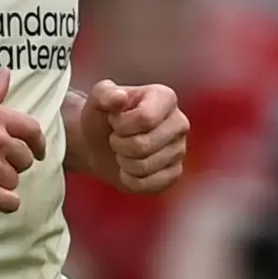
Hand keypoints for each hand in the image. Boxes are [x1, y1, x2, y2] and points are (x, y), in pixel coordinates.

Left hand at [78, 78, 189, 192]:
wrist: (101, 145)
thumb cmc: (102, 118)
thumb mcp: (97, 100)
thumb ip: (104, 94)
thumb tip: (119, 98)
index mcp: (165, 97)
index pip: (146, 118)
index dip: (121, 126)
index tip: (115, 121)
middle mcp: (179, 122)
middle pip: (143, 145)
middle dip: (119, 145)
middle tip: (117, 138)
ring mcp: (180, 150)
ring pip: (144, 166)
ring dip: (123, 162)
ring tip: (123, 152)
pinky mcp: (175, 174)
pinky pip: (150, 185)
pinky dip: (130, 179)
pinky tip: (129, 168)